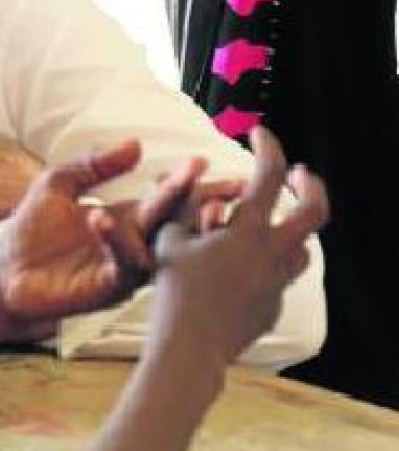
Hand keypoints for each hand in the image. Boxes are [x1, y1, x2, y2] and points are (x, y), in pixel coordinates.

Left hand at [0, 140, 205, 322]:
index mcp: (125, 218)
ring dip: (171, 214)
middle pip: (175, 219)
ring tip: (177, 183)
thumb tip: (135, 143)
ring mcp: (123, 267)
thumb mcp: (59, 183)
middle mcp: (132, 242)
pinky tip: (104, 216)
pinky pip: (121, 264)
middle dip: (200, 198)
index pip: (165, 198)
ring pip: (158, 242)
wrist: (4, 270)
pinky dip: (115, 239)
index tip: (207, 162)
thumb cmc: (32, 230)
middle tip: (224, 182)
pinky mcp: (107, 287)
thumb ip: (94, 164)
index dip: (187, 182)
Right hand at [149, 127, 328, 368]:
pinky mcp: (271, 307)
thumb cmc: (174, 291)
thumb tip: (192, 180)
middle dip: (309, 185)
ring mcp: (276, 283)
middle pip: (314, 211)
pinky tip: (239, 268)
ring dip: (291, 229)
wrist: (190, 348)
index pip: (268, 175)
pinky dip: (265, 264)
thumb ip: (182, 206)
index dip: (267, 147)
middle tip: (299, 173)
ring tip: (270, 223)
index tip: (258, 133)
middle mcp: (272, 254)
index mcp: (247, 231)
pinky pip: (278, 277)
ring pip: (302, 248)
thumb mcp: (168, 240)